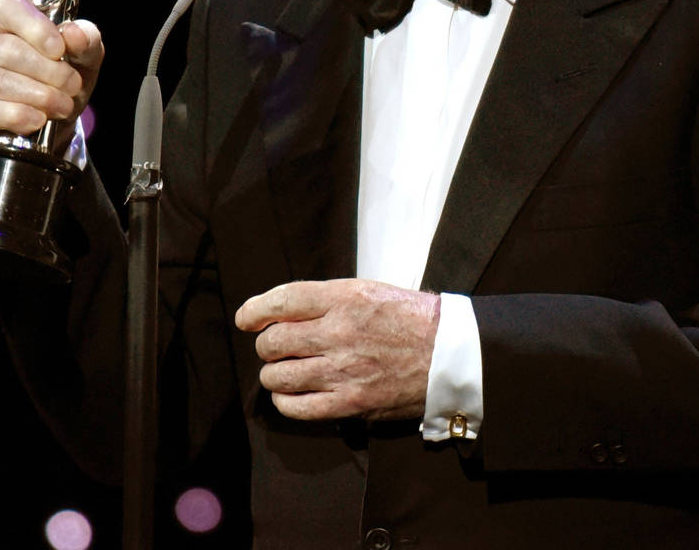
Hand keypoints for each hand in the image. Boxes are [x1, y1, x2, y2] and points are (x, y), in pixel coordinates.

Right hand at [0, 0, 103, 137]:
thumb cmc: (58, 82)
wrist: (43, 132)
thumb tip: (74, 34)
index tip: (59, 50)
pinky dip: (17, 115)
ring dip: (39, 96)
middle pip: (7, 49)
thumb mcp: (82, 60)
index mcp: (1, 20)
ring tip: (63, 106)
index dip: (34, 27)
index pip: (7, 7)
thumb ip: (85, 41)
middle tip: (72, 86)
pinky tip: (37, 120)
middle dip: (48, 70)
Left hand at [235, 279, 438, 421]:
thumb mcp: (370, 291)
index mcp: (345, 298)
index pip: (283, 300)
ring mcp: (344, 371)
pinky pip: (298, 407)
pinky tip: (291, 396)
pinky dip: (286, 402)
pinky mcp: (351, 403)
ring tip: (282, 372)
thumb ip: (328, 300)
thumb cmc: (412, 319)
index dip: (256, 309)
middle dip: (267, 345)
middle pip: (274, 341)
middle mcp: (340, 333)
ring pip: (279, 376)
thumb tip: (284, 312)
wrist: (453, 354)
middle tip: (273, 347)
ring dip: (273, 374)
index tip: (245, 318)